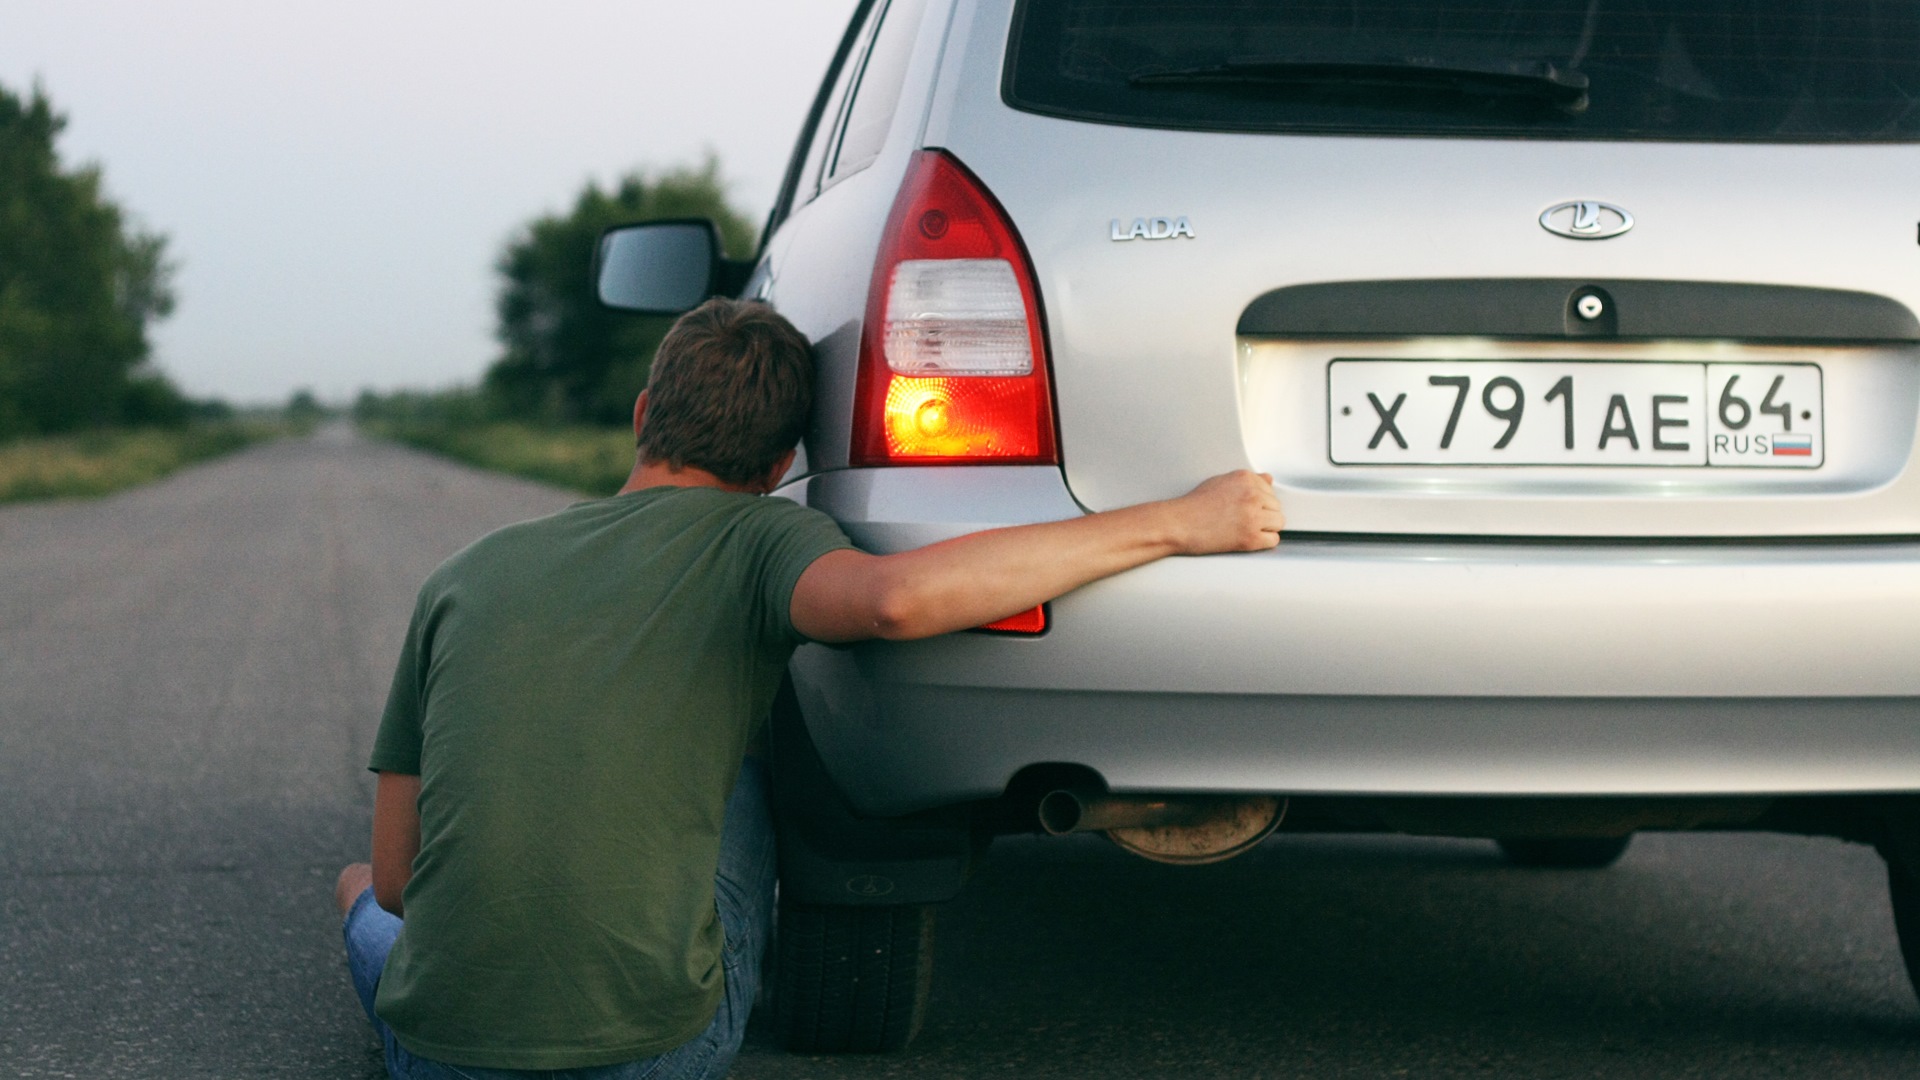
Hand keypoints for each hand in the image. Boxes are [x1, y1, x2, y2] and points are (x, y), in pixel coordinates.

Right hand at [1166, 470, 1282, 554]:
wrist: (1178, 525)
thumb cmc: (1194, 505)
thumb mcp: (1220, 482)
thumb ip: (1247, 481)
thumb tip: (1268, 479)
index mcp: (1245, 478)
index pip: (1270, 489)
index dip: (1259, 501)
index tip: (1244, 507)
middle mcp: (1252, 495)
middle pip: (1276, 506)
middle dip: (1263, 514)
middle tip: (1242, 520)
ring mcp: (1252, 517)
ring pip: (1279, 522)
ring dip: (1266, 528)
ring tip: (1245, 529)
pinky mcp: (1250, 538)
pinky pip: (1273, 540)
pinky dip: (1263, 542)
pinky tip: (1248, 539)